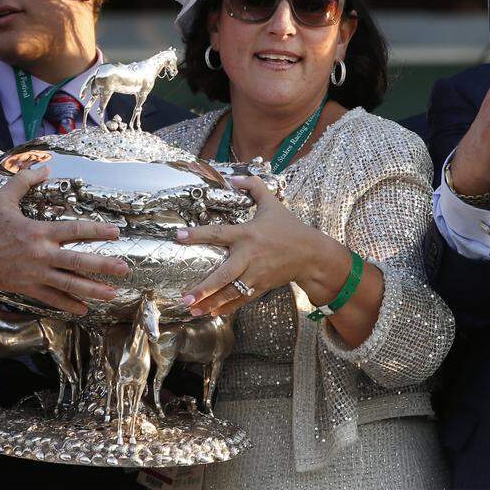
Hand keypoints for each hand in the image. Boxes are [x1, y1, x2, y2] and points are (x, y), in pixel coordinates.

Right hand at [0, 166, 127, 314]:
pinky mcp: (28, 288)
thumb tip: (45, 167)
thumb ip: (25, 180)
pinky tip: (84, 309)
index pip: (74, 231)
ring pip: (69, 285)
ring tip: (113, 293)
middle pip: (78, 262)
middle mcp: (41, 254)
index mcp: (39, 232)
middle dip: (104, 266)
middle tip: (124, 268)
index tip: (116, 233)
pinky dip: (69, 305)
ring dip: (93, 290)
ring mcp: (35, 274)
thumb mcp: (4, 198)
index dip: (97, 231)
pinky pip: (52, 299)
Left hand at [176, 176, 328, 317]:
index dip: (198, 234)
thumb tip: (235, 177)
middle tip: (185, 297)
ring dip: (210, 302)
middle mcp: (249, 256)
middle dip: (204, 287)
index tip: (178, 237)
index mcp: (247, 234)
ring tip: (192, 310)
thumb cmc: (289, 228)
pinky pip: (241, 299)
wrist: (311, 254)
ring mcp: (255, 274)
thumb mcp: (272, 203)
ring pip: (230, 291)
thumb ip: (253, 186)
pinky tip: (211, 313)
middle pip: (224, 274)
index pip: (218, 233)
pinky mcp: (261, 286)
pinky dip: (226, 307)